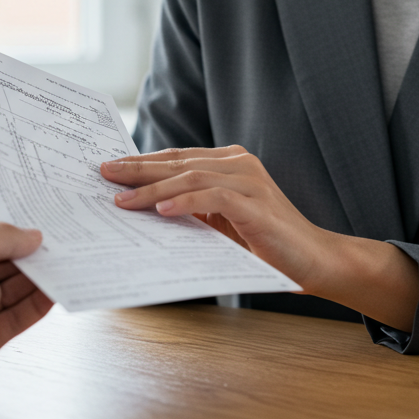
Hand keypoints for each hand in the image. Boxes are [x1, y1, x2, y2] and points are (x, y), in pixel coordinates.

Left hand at [0, 212, 51, 413]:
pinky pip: (12, 320)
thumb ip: (0, 236)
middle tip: (66, 237)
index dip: (9, 219)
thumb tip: (32, 236)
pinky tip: (57, 292)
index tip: (42, 211)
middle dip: (28, 249)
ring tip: (71, 260)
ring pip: (9, 289)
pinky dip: (34, 307)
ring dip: (36, 277)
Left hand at [101, 147, 418, 331]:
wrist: (315, 261)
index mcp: (229, 163)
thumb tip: (144, 210)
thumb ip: (193, 209)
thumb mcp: (222, 223)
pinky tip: (161, 209)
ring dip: (151, 188)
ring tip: (121, 199)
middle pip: (178, 161)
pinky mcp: (256, 204)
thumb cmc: (266, 244)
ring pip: (190, 175)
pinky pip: (213, 197)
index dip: (141, 162)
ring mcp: (249, 181)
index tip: (107, 169)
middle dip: (136, 168)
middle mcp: (239, 164)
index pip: (176, 158)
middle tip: (102, 173)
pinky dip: (185, 201)